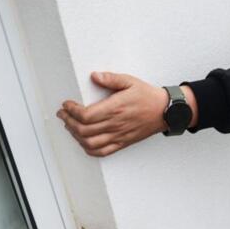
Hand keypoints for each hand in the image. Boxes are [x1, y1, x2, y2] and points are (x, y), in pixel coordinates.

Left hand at [57, 71, 172, 156]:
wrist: (166, 111)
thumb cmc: (148, 97)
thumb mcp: (130, 81)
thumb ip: (111, 78)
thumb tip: (95, 76)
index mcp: (115, 108)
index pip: (86, 115)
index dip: (71, 111)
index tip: (67, 105)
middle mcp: (115, 124)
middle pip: (84, 130)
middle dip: (68, 122)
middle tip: (64, 114)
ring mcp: (118, 135)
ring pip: (90, 143)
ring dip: (76, 136)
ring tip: (71, 126)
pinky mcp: (122, 142)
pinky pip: (102, 152)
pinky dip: (89, 149)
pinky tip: (84, 141)